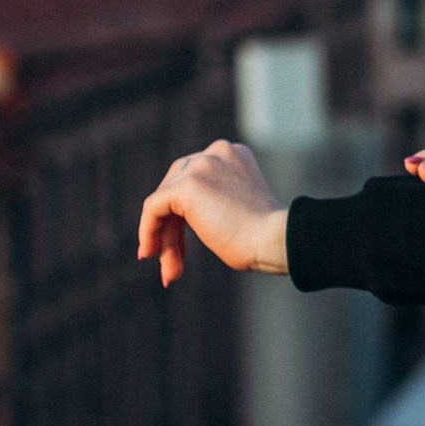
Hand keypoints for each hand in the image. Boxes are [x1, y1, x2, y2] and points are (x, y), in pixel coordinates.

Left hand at [137, 140, 288, 286]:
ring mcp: (202, 165)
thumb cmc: (264, 238)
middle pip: (175, 190)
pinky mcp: (187, 185)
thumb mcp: (237, 209)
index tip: (180, 249)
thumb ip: (210, 204)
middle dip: (172, 229)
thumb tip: (171, 226)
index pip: (194, 180)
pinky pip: (153, 208)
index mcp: (233, 155)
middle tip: (173, 265)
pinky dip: (148, 231)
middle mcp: (216, 152)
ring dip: (164, 238)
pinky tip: (150, 253)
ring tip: (170, 272)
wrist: (276, 240)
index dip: (182, 216)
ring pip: (164, 202)